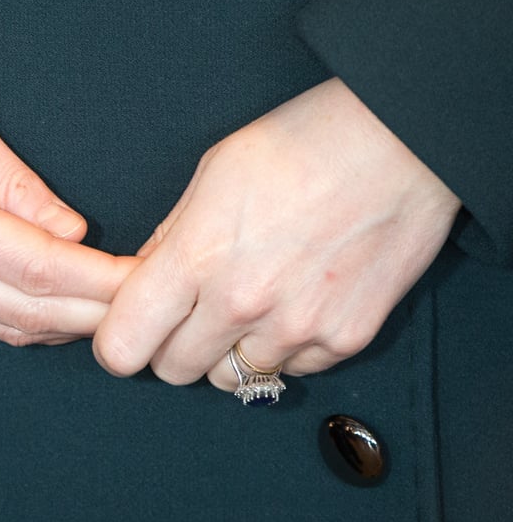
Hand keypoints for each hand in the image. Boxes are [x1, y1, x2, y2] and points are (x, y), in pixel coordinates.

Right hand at [0, 43, 137, 345]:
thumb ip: (13, 181)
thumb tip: (71, 234)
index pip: (35, 268)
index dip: (99, 283)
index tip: (146, 282)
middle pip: (24, 312)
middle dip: (93, 314)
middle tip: (148, 306)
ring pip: (0, 327)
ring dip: (62, 326)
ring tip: (114, 310)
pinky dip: (22, 323)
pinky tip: (57, 311)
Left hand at [93, 78, 459, 388]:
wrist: (403, 142)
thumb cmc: (303, 143)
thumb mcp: (212, 174)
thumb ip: (170, 239)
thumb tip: (142, 282)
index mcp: (197, 258)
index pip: (122, 347)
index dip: (118, 342)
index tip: (131, 327)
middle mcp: (243, 304)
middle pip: (172, 372)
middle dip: (171, 346)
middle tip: (189, 311)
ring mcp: (296, 328)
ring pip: (230, 380)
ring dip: (228, 351)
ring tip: (249, 302)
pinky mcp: (344, 340)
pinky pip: (289, 371)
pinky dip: (282, 349)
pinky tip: (295, 302)